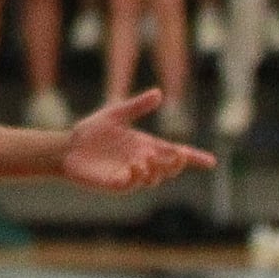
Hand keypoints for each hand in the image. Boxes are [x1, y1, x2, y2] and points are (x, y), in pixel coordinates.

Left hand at [62, 89, 216, 192]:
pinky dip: (136, 177)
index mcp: (145, 146)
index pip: (174, 153)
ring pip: (152, 179)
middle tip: (179, 155)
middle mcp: (142, 162)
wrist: (67, 146)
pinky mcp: (114, 183)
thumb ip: (137, 106)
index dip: (194, 158)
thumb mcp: (115, 114)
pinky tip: (134, 167)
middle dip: (177, 164)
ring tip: (147, 158)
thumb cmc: (92, 131)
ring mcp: (129, 175)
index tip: (211, 161)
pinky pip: (130, 184)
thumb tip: (159, 93)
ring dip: (156, 170)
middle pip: (168, 169)